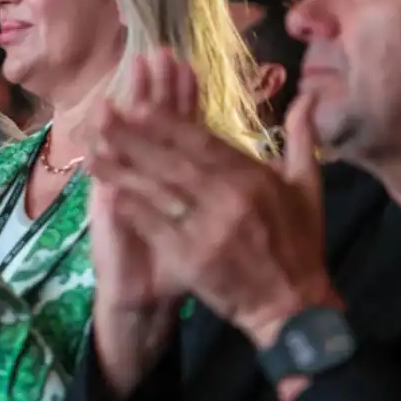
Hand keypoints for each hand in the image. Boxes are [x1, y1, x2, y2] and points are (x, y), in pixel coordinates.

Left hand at [91, 90, 338, 349]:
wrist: (294, 305)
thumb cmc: (298, 243)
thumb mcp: (308, 187)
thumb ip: (302, 138)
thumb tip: (306, 96)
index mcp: (253, 179)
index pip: (204, 144)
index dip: (170, 124)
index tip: (139, 104)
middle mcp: (229, 200)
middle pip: (173, 163)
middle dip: (134, 138)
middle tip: (102, 115)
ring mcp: (208, 231)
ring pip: (159, 193)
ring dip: (123, 172)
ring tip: (93, 151)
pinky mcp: (192, 260)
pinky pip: (157, 229)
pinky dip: (134, 210)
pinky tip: (110, 193)